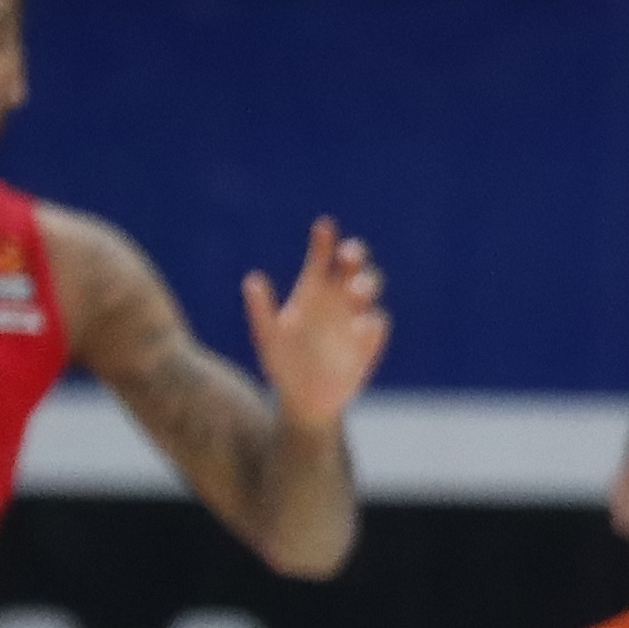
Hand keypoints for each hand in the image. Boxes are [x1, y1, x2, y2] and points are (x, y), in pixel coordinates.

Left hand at [244, 216, 388, 432]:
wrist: (306, 401)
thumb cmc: (283, 365)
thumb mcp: (268, 337)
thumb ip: (261, 309)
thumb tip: (252, 280)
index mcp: (313, 292)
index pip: (323, 259)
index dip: (324, 241)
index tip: (324, 226)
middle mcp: (338, 300)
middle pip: (353, 266)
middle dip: (355, 256)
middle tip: (348, 256)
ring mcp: (356, 319)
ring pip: (370, 289)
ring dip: (366, 285)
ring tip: (355, 292)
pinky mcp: (369, 343)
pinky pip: (376, 324)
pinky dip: (371, 321)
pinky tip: (359, 325)